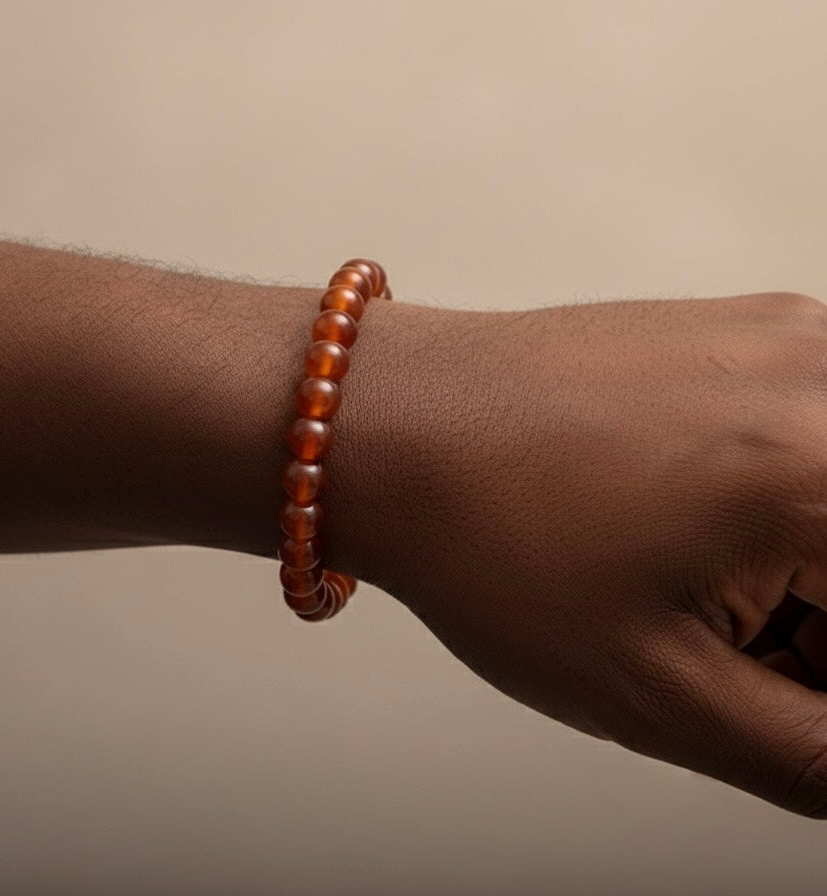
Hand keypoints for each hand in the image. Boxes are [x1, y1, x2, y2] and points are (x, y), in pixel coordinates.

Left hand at [335, 292, 826, 817]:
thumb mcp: (662, 691)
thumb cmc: (480, 531)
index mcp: (824, 471)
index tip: (776, 688)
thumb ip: (818, 753)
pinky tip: (684, 536)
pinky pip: (811, 443)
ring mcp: (787, 340)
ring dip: (808, 578)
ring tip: (686, 596)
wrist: (389, 423)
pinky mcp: (743, 332)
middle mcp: (823, 378)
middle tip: (741, 663)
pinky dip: (782, 512)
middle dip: (821, 634)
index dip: (817, 676)